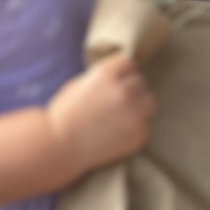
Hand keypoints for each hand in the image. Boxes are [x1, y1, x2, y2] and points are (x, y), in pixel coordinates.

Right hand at [44, 55, 154, 176]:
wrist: (60, 146)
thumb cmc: (64, 115)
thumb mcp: (80, 83)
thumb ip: (104, 78)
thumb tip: (124, 76)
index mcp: (107, 74)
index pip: (129, 64)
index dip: (121, 74)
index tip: (115, 83)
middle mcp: (124, 91)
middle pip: (140, 82)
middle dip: (129, 90)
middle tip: (114, 103)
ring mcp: (134, 114)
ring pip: (149, 102)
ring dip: (138, 107)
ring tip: (121, 117)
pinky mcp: (139, 135)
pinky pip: (144, 126)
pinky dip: (135, 129)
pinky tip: (118, 133)